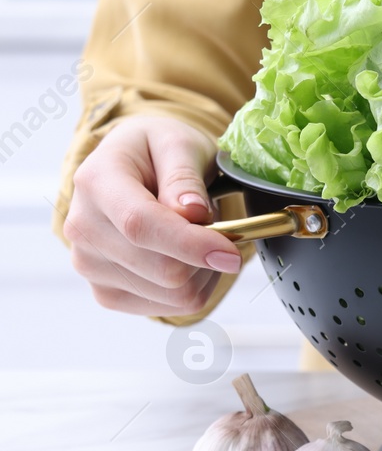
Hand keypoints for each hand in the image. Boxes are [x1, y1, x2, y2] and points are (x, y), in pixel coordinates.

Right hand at [62, 116, 241, 316]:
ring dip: (204, 270)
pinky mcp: (106, 292)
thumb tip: (193, 213)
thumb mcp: (178, 143)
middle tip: (216, 224)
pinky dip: (194, 286)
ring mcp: (90, 265)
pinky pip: (169, 306)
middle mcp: (83, 229)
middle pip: (161, 268)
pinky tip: (189, 258)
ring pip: (171, 293)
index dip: (190, 244)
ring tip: (197, 236)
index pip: (141, 226)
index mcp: (96, 182)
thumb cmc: (157, 150)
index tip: (230, 253)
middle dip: (206, 254)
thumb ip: (184, 176)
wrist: (130, 166)